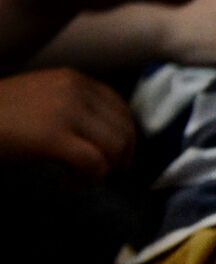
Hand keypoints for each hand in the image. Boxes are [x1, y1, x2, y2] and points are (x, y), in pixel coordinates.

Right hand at [0, 68, 136, 178]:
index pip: (121, 109)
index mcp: (74, 79)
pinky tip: (69, 183)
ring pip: (114, 147)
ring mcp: (66, 111)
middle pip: (123, 129)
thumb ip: (74, 108)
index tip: (116, 157)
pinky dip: (88, 179)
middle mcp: (76, 89)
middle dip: (119, 157)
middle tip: (101, 175)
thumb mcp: (42, 99)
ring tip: (81, 178)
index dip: (125, 137)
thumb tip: (109, 138)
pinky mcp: (53, 136)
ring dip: (104, 169)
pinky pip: (94, 163)